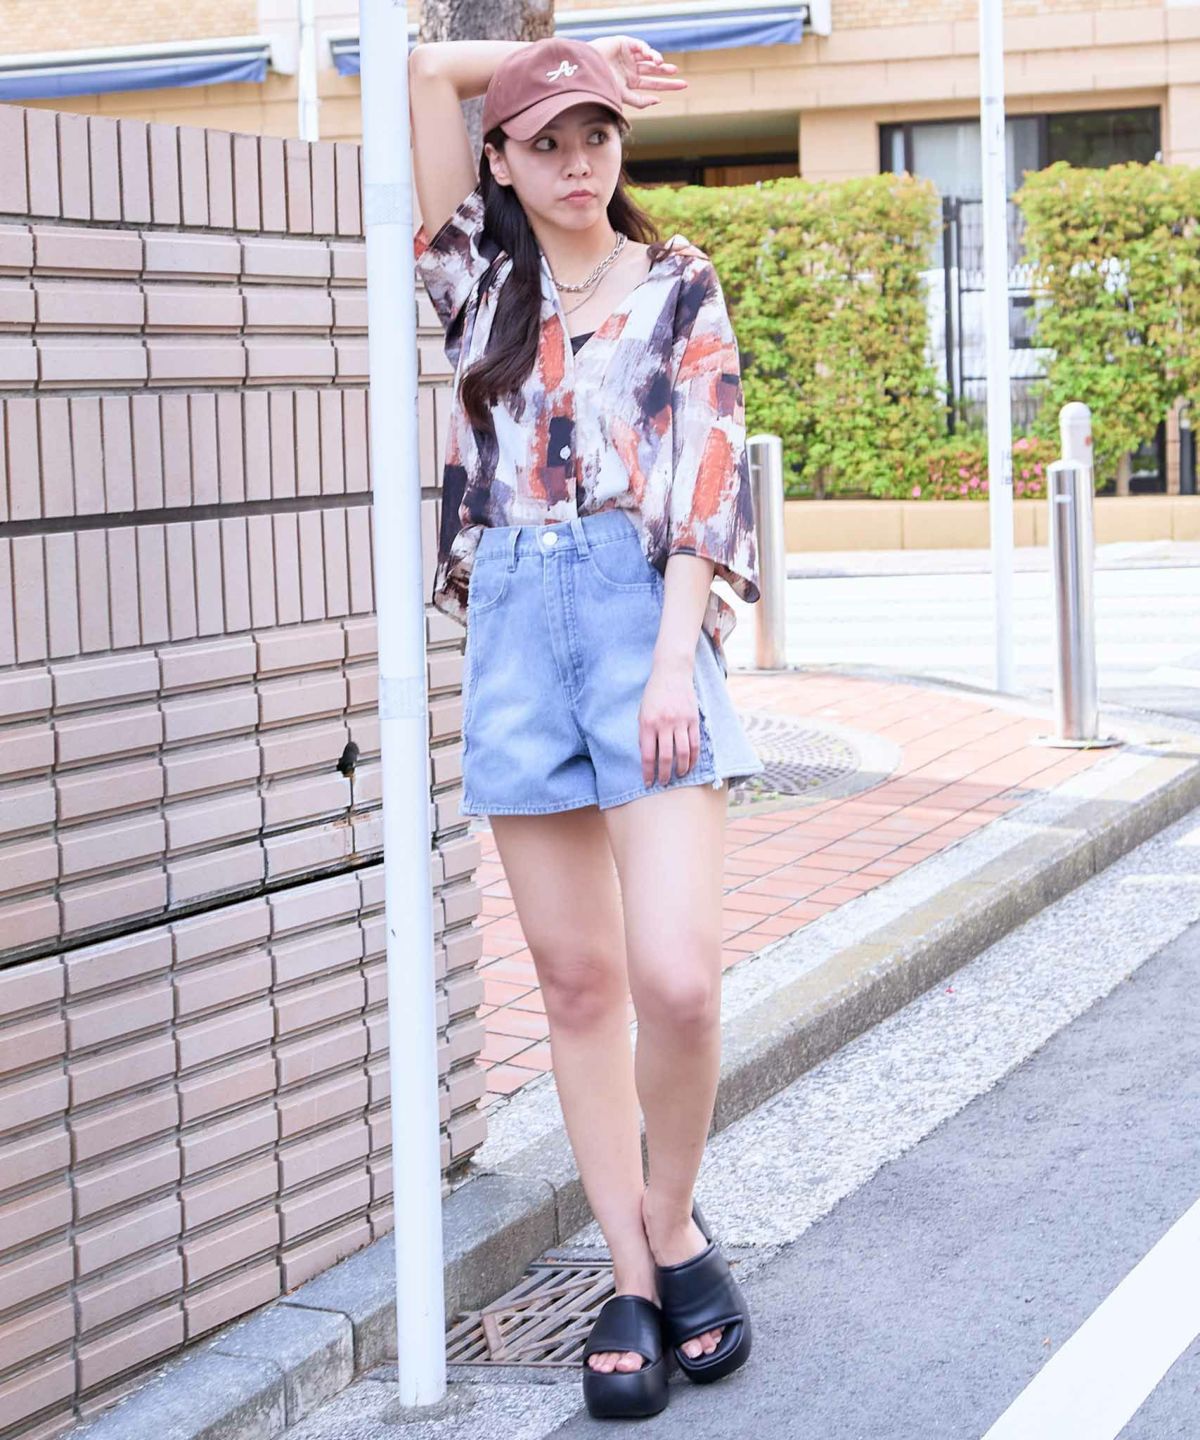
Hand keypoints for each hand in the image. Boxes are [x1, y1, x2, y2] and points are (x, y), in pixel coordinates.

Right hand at [589, 35, 687, 110]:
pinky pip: (641, 46)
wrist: (586, 71)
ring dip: (658, 61)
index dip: (667, 85)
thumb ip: (640, 101)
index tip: (681, 85)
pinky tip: (653, 58)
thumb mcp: (622, 97)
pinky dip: (649, 51)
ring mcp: (628, 56)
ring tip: (663, 66)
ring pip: (648, 58)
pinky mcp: (625, 44)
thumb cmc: (601, 85)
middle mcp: (631, 70)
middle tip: (681, 78)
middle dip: (667, 73)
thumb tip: (658, 101)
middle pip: (653, 71)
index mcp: (630, 83)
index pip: (652, 85)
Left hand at [639, 658, 701, 787]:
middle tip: (663, 783)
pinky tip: (690, 764)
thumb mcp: (642, 712)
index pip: (647, 755)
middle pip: (665, 757)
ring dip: (681, 768)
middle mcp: (664, 724)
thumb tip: (648, 756)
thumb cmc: (654, 694)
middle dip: (664, 774)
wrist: (671, 672)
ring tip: (679, 776)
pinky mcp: (693, 719)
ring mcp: (680, 722)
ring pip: (682, 752)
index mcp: (647, 723)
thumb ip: (644, 733)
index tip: (648, 782)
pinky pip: (695, 743)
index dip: (648, 772)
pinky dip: (693, 757)